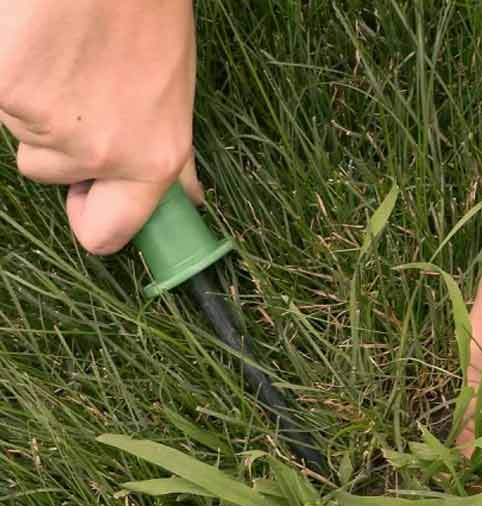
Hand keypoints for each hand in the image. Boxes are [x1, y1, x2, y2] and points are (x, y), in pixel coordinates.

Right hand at [0, 1, 199, 254]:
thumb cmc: (146, 13)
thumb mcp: (175, 91)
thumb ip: (170, 151)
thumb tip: (187, 195)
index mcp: (153, 158)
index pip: (107, 233)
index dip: (92, 217)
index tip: (89, 197)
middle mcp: (100, 153)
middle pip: (48, 172)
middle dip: (55, 140)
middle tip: (78, 86)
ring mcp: (44, 125)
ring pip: (18, 130)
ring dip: (32, 99)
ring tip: (63, 50)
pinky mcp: (4, 89)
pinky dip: (8, 71)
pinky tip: (36, 39)